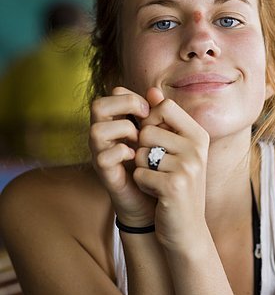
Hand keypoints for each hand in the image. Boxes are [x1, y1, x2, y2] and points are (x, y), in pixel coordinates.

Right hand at [89, 86, 155, 225]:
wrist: (154, 203)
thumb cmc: (155, 166)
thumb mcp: (158, 137)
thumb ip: (156, 115)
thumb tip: (155, 91)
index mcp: (116, 123)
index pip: (112, 94)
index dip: (131, 96)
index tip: (150, 109)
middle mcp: (104, 137)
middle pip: (97, 105)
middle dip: (124, 105)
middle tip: (145, 117)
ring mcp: (101, 155)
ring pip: (96, 130)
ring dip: (123, 130)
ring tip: (140, 140)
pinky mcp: (105, 175)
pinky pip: (103, 157)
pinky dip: (122, 153)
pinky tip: (138, 157)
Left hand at [134, 88, 209, 249]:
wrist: (186, 230)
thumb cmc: (177, 186)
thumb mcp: (175, 150)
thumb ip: (163, 120)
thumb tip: (151, 90)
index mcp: (199, 135)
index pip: (164, 107)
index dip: (151, 122)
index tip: (157, 143)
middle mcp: (197, 148)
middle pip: (147, 131)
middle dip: (143, 151)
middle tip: (159, 169)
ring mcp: (187, 167)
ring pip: (140, 153)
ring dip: (142, 169)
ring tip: (158, 182)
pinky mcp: (173, 186)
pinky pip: (138, 174)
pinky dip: (141, 185)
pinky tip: (157, 194)